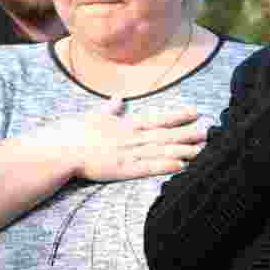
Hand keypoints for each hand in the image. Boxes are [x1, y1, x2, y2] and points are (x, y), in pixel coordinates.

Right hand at [47, 97, 206, 181]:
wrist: (59, 149)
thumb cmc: (73, 134)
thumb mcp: (93, 116)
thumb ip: (110, 110)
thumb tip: (118, 99)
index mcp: (126, 125)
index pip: (157, 119)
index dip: (178, 116)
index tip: (195, 112)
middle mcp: (131, 137)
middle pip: (166, 135)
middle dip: (188, 134)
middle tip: (210, 132)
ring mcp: (128, 153)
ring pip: (162, 151)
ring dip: (183, 150)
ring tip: (203, 150)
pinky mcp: (122, 170)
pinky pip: (148, 168)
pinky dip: (166, 166)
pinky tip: (181, 166)